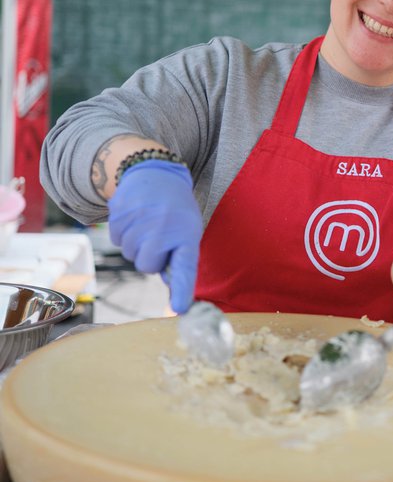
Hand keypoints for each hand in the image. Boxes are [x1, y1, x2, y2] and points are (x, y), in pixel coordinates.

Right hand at [108, 161, 202, 313]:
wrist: (155, 173)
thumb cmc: (175, 210)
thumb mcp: (186, 231)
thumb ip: (179, 259)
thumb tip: (170, 287)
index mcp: (186, 234)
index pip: (185, 267)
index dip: (182, 289)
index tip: (180, 308)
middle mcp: (163, 227)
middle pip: (146, 266)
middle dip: (151, 257)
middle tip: (160, 237)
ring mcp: (140, 219)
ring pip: (129, 253)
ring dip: (137, 245)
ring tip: (148, 223)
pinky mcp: (119, 212)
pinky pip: (116, 240)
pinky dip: (124, 234)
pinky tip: (135, 218)